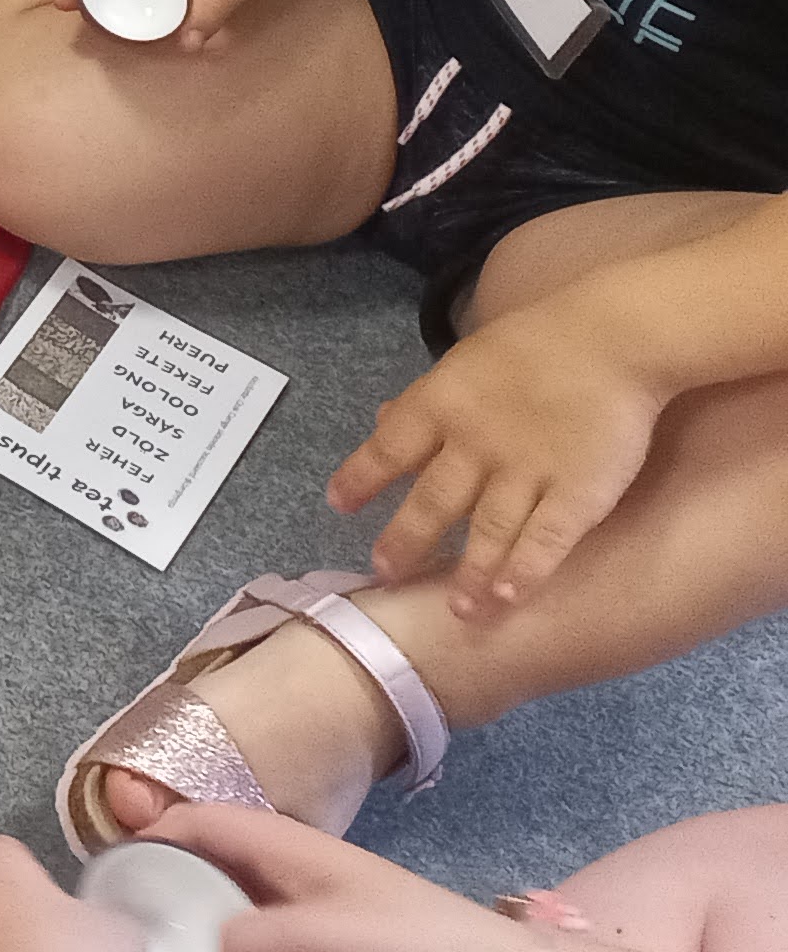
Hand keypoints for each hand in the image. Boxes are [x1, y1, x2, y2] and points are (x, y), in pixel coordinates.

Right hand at [150, 800, 540, 951]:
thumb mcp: (321, 934)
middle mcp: (296, 890)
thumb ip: (248, 943)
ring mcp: (318, 944)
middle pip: (216, 891)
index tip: (111, 875)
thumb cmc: (413, 945)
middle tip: (128, 951)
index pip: (205, 824)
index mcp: (290, 850)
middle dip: (174, 917)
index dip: (155, 836)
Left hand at [332, 293, 665, 612]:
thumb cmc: (537, 347)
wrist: (613, 340)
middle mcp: (475, 443)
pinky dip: (524, 573)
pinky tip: (506, 599)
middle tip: (383, 573)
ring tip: (454, 612)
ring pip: (489, 531)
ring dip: (468, 573)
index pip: (389, 446)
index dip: (362, 477)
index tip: (338, 505)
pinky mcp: (578, 493)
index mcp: (442, 404)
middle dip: (406, 539)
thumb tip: (382, 419)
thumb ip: (426, 402)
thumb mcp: (464, 363)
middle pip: (433, 500)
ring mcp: (527, 471)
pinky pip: (546, 540)